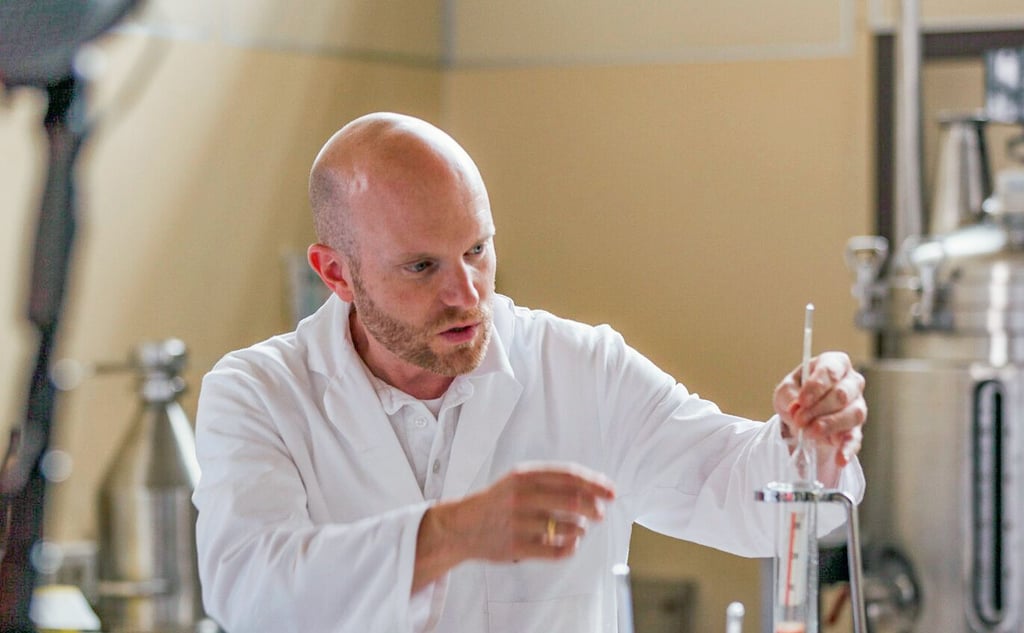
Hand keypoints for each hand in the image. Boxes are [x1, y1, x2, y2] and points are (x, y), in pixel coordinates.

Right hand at [413, 463, 614, 591]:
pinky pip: (556, 550)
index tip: (611, 492)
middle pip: (572, 502)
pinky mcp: (516, 546)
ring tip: (577, 529)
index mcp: (523, 475)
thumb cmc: (499, 503)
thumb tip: (594, 488)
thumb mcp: (519, 481)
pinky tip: (569, 544)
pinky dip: (570, 548)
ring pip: (567, 527)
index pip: (568, 475)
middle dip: (594, 509)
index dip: (594, 483)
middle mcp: (520, 496)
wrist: (461, 527)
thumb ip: (551, 481)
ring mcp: (517, 522)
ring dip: (580, 529)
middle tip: (599, 514)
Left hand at [773, 351, 866, 471]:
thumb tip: (797, 408)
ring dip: (829, 426)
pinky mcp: (856, 429)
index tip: (802, 401)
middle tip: (799, 420)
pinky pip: (856, 438)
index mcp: (834, 364)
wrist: (800, 415)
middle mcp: (851, 383)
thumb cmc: (796, 394)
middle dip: (818, 409)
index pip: (830, 371)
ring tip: (810, 434)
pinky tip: (840, 458)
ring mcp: (857, 406)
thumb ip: (790, 396)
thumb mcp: (786, 390)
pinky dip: (848, 449)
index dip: (816, 386)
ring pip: (852, 415)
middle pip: (842, 394)